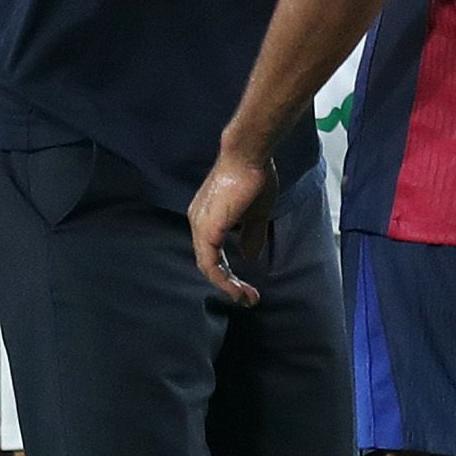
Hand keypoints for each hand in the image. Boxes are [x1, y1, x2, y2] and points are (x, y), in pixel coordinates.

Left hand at [187, 142, 277, 303]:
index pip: (213, 253)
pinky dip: (223, 280)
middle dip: (229, 284)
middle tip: (248, 298)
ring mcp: (200, 226)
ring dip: (228, 286)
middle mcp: (199, 222)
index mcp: (207, 218)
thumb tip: (250, 256)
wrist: (248, 156)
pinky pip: (210, 264)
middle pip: (209, 263)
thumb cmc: (254, 177)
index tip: (248, 286)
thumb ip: (251, 235)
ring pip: (208, 267)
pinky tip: (237, 289)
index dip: (229, 272)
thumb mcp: (256, 213)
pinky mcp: (207, 229)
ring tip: (247, 298)